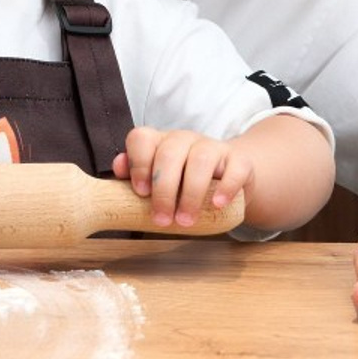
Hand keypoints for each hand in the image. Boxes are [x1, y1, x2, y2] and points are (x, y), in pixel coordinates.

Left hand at [113, 126, 252, 228]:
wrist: (228, 179)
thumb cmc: (185, 183)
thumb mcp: (159, 182)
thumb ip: (136, 175)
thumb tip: (118, 167)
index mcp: (160, 142)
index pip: (142, 138)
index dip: (138, 163)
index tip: (141, 193)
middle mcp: (184, 139)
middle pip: (170, 152)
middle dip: (164, 189)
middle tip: (162, 220)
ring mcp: (213, 146)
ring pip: (200, 159)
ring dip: (191, 193)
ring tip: (186, 220)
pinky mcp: (239, 160)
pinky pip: (234, 167)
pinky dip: (226, 187)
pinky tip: (217, 205)